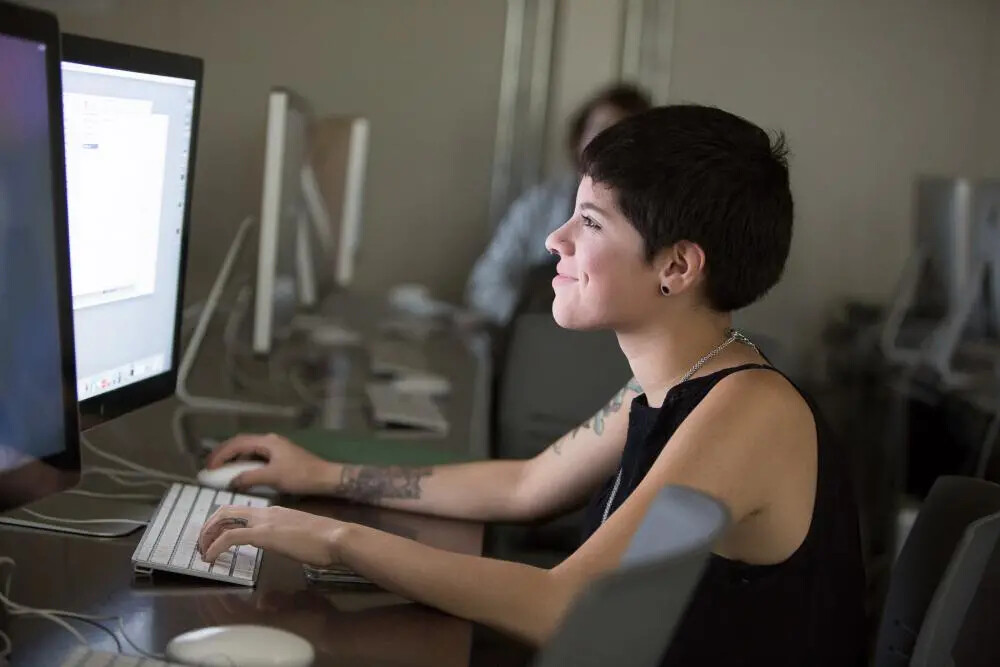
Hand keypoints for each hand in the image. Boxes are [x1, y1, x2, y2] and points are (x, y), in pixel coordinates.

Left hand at [197, 504, 347, 567]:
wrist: (337, 538)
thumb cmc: (326, 542)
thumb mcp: (300, 543)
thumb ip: (285, 551)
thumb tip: (274, 584)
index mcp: (276, 512)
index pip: (242, 512)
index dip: (224, 523)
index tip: (216, 539)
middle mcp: (267, 512)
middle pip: (227, 509)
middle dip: (210, 526)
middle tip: (203, 544)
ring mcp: (264, 520)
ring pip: (224, 518)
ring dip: (208, 535)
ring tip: (203, 552)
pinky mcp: (263, 534)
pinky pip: (230, 537)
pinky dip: (215, 546)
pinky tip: (210, 559)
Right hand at [206, 433, 337, 494]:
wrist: (325, 477)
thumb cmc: (300, 475)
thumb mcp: (273, 477)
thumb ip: (249, 477)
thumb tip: (231, 481)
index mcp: (267, 442)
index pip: (237, 444)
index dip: (220, 454)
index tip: (209, 468)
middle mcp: (270, 441)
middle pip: (241, 443)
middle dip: (224, 454)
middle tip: (211, 468)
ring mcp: (275, 448)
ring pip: (249, 450)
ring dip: (234, 459)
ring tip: (222, 471)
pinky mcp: (280, 456)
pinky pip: (256, 457)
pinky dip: (245, 464)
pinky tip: (241, 474)